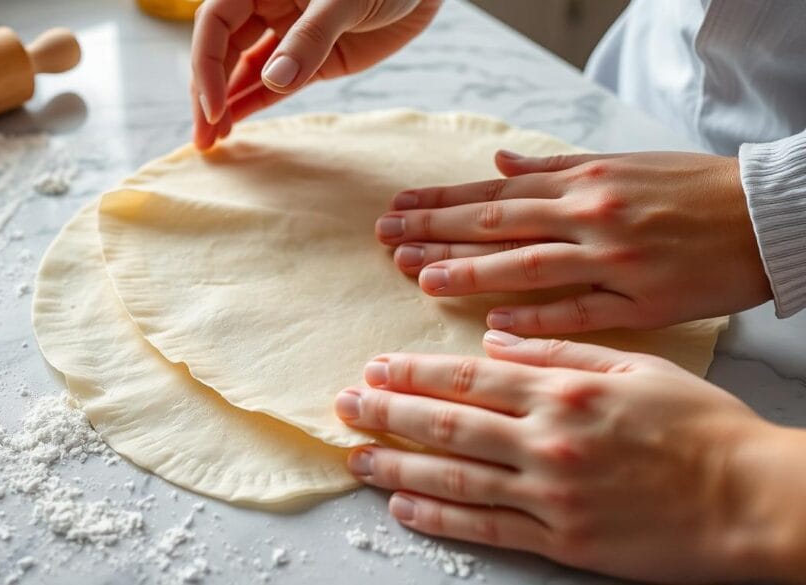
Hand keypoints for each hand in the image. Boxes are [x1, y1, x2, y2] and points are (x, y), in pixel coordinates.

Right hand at [190, 0, 440, 149]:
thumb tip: (273, 80)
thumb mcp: (344, 0)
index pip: (215, 24)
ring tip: (213, 140)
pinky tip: (235, 125)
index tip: (214, 105)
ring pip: (243, 70)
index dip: (207, 64)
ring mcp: (287, 34)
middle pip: (220, 51)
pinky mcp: (310, 59)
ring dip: (226, 103)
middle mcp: (266, 7)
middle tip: (203, 136)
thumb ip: (309, 38)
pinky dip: (253, 103)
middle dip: (207, 93)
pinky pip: (273, 84)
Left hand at [334, 333, 803, 582]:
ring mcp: (550, 494)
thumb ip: (561, 349)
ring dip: (396, 465)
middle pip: (446, 422)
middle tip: (346, 405)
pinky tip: (403, 506)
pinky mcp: (562, 541)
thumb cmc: (700, 427)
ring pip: (453, 476)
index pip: (467, 376)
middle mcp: (546, 440)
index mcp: (563, 390)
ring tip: (356, 457)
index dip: (413, 371)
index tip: (376, 367)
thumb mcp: (636, 366)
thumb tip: (496, 339)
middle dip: (388, 412)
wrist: (753, 498)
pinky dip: (438, 517)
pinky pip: (486, 527)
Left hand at [375, 151, 771, 333]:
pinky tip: (493, 329)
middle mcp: (590, 216)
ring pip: (528, 266)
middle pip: (497, 224)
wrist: (768, 216)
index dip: (441, 201)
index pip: (494, 193)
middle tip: (388, 242)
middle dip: (437, 232)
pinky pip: (579, 314)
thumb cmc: (693, 190)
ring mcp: (614, 261)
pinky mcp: (643, 303)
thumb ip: (554, 168)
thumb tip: (498, 163)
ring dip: (470, 272)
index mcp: (583, 183)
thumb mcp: (622, 163)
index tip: (397, 209)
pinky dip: (535, 321)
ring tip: (421, 278)